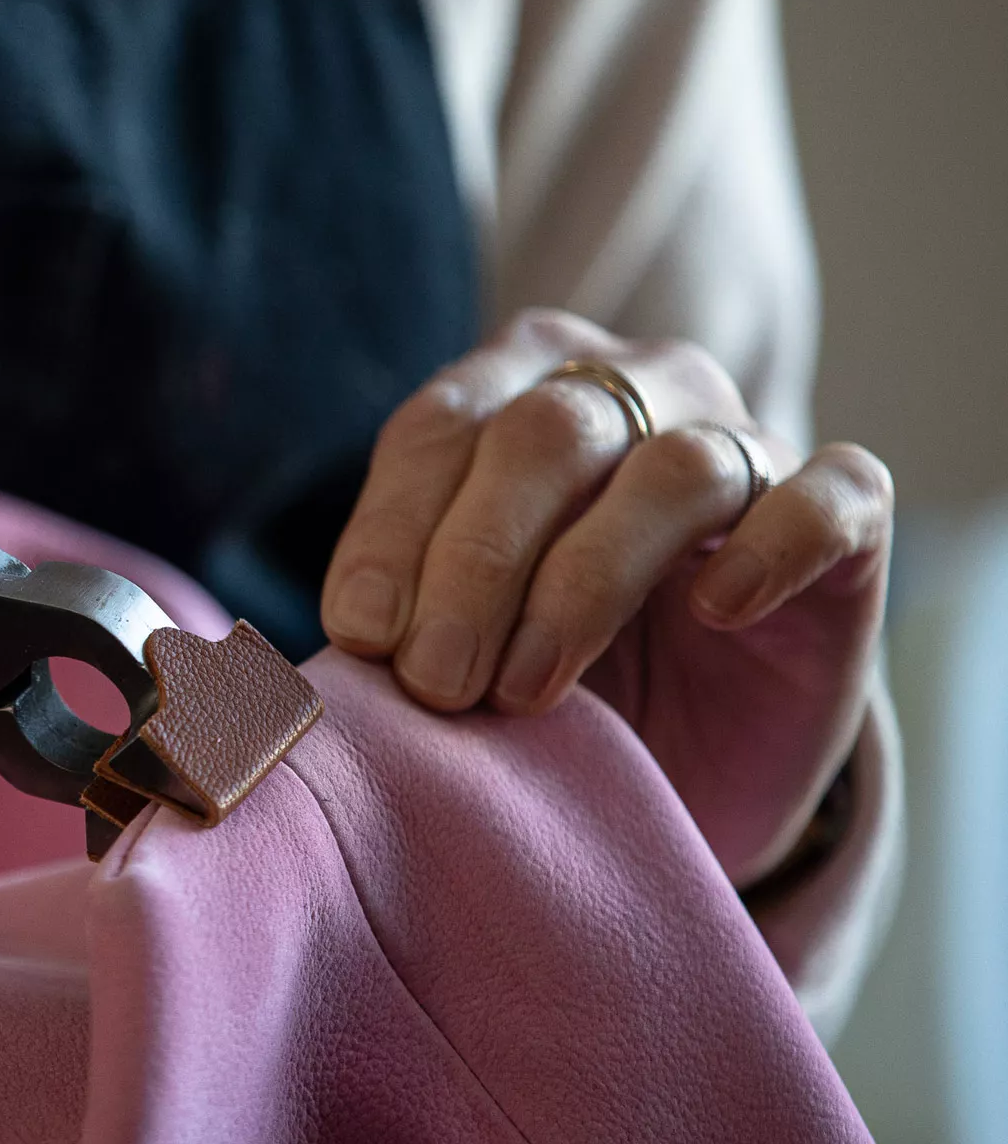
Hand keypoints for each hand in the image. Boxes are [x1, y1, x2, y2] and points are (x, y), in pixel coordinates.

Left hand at [319, 310, 893, 884]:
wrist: (682, 753)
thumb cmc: (537, 678)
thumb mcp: (444, 648)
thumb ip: (384, 625)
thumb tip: (299, 661)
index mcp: (511, 393)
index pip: (438, 428)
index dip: (390, 530)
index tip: (359, 635)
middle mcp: (630, 390)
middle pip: (545, 435)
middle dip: (474, 563)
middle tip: (438, 685)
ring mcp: (743, 439)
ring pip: (672, 467)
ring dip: (587, 582)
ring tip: (530, 689)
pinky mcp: (844, 516)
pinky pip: (829, 494)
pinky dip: (769, 547)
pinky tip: (714, 612)